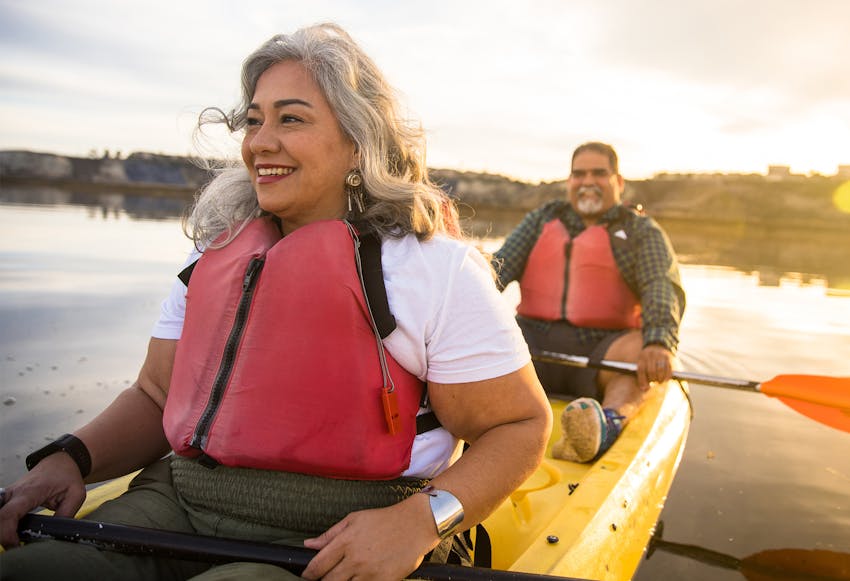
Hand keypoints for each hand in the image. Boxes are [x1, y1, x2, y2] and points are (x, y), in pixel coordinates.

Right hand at [0, 452, 85, 547]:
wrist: (61, 461)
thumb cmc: (67, 476)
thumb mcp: (76, 494)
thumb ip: (65, 515)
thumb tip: (56, 533)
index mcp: (29, 491)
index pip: (9, 514)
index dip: (7, 533)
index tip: (16, 544)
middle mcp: (14, 493)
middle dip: (3, 535)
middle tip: (17, 546)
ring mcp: (8, 495)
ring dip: (3, 530)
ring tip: (16, 539)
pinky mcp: (7, 498)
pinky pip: (1, 514)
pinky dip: (4, 524)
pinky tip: (14, 531)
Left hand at [301, 495, 438, 580]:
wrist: (415, 525)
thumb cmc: (384, 520)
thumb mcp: (354, 519)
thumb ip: (330, 534)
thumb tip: (308, 545)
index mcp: (346, 541)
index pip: (318, 565)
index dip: (308, 574)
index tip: (307, 575)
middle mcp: (356, 559)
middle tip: (326, 577)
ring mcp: (370, 572)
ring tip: (346, 575)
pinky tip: (362, 577)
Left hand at [636, 344, 673, 389]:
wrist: (656, 345)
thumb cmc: (647, 359)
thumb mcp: (641, 362)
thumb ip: (641, 374)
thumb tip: (644, 389)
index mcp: (642, 356)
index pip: (641, 369)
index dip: (642, 380)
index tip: (644, 388)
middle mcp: (650, 355)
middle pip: (651, 370)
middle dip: (652, 379)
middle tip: (653, 382)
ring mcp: (659, 355)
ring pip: (660, 370)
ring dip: (660, 379)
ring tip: (659, 382)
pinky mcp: (667, 357)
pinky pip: (668, 369)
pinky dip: (667, 376)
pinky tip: (665, 380)